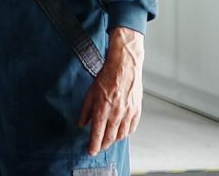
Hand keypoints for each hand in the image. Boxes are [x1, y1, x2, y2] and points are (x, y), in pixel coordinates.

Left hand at [79, 27, 143, 155]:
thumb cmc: (105, 78)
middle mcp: (116, 114)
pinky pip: (132, 128)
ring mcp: (128, 113)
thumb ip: (86, 110)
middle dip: (103, 145)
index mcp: (102, 109)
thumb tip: (81, 124)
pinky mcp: (137, 110)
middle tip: (98, 148)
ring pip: (122, 135)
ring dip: (114, 140)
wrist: (124, 67)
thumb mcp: (90, 93)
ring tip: (108, 141)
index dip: (93, 145)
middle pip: (110, 137)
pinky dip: (126, 133)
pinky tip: (121, 133)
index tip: (90, 152)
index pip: (97, 133)